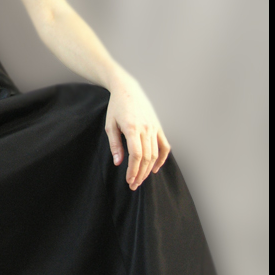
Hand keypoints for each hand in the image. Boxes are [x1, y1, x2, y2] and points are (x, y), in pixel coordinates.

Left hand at [105, 73, 170, 190]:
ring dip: (148, 169)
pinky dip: (162, 158)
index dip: (133, 170)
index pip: (136, 155)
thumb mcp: (110, 125)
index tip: (129, 181)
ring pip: (155, 153)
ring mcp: (154, 128)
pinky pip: (164, 145)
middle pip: (146, 157)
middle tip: (134, 185)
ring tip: (141, 179)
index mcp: (132, 128)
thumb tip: (118, 163)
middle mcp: (146, 128)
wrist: (128, 90)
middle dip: (140, 173)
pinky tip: (155, 168)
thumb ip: (115, 145)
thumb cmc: (116, 107)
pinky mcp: (158, 127)